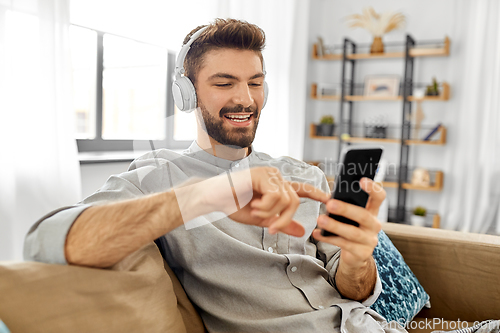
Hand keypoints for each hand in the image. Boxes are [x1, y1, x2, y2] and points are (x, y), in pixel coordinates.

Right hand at [175, 167, 328, 236]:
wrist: (214, 199)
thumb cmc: (234, 206)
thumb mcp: (262, 219)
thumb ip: (281, 223)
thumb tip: (301, 231)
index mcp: (276, 186)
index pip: (300, 189)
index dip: (315, 193)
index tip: (329, 199)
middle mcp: (275, 177)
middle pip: (294, 201)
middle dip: (285, 219)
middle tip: (272, 228)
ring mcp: (269, 174)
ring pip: (286, 200)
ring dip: (271, 214)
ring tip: (255, 212)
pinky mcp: (261, 174)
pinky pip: (275, 196)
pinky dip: (265, 207)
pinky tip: (253, 206)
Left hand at [312, 178, 383, 268]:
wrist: (355, 255)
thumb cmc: (350, 228)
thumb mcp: (350, 216)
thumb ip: (345, 205)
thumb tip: (327, 196)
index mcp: (372, 211)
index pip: (379, 197)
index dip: (373, 189)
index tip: (362, 180)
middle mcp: (374, 225)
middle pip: (363, 216)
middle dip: (346, 209)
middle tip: (330, 204)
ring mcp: (369, 240)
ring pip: (352, 233)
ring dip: (335, 226)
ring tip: (320, 219)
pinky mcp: (362, 253)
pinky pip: (343, 244)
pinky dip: (328, 238)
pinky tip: (317, 233)